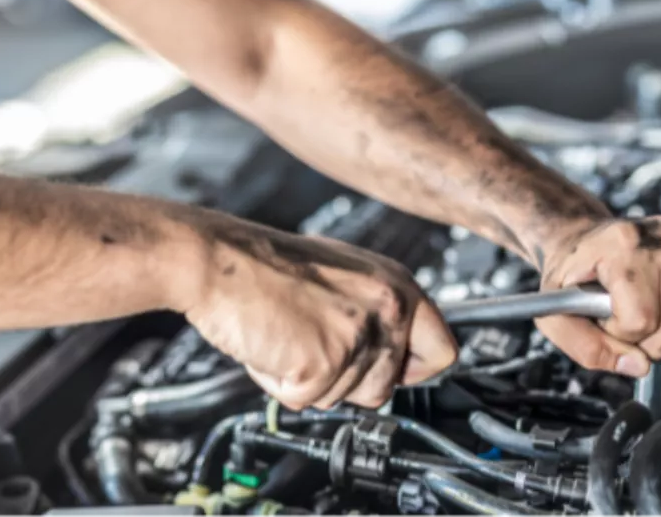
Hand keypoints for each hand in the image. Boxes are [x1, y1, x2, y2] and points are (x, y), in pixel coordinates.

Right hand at [175, 211, 457, 409]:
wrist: (218, 259)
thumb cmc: (266, 264)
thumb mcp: (343, 274)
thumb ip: (375, 311)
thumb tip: (391, 354)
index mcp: (396, 285)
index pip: (442, 352)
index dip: (411, 370)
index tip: (391, 373)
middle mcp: (386, 310)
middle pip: (386, 389)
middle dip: (345, 380)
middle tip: (311, 344)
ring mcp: (356, 338)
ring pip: (342, 399)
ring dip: (308, 381)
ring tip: (286, 336)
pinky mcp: (322, 363)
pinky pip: (304, 401)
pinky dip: (279, 383)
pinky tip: (270, 346)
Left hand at [535, 215, 660, 376]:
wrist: (585, 241)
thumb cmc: (572, 277)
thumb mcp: (556, 314)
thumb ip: (586, 347)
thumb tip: (639, 366)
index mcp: (622, 244)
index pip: (640, 319)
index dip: (621, 333)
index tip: (607, 319)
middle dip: (652, 342)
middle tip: (630, 325)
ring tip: (649, 309)